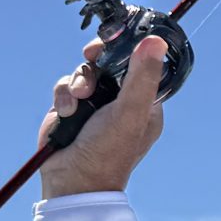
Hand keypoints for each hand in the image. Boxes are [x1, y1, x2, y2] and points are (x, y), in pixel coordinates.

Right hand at [39, 33, 168, 198]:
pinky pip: (67, 85)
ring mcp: (95, 104)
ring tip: (79, 97)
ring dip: (79, 79)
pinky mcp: (72, 107)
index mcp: (145, 103)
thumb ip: (142, 77)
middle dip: (99, 56)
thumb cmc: (109, 153)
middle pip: (111, 61)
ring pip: (86, 70)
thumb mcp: (130, 112)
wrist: (72, 182)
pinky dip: (64, 95)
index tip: (119, 38)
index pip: (142, 65)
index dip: (131, 49)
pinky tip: (66, 112)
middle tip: (92, 51)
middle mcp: (121, 101)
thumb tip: (156, 41)